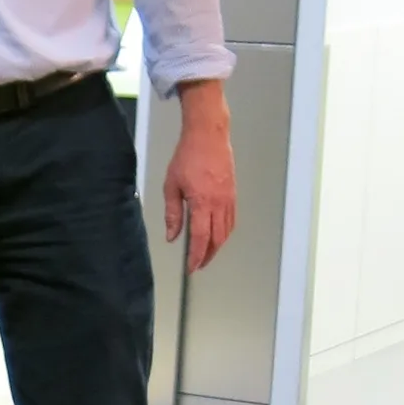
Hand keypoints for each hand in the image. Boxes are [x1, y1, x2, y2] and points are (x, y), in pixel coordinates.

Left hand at [163, 81, 236, 271]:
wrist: (208, 136)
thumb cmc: (187, 157)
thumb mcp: (171, 185)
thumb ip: (172, 214)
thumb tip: (172, 236)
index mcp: (202, 203)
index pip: (200, 238)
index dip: (196, 256)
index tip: (191, 268)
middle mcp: (219, 203)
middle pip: (217, 239)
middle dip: (207, 255)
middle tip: (198, 265)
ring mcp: (229, 199)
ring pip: (227, 231)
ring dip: (217, 246)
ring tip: (206, 254)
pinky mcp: (233, 193)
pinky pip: (232, 219)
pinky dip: (225, 232)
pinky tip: (218, 235)